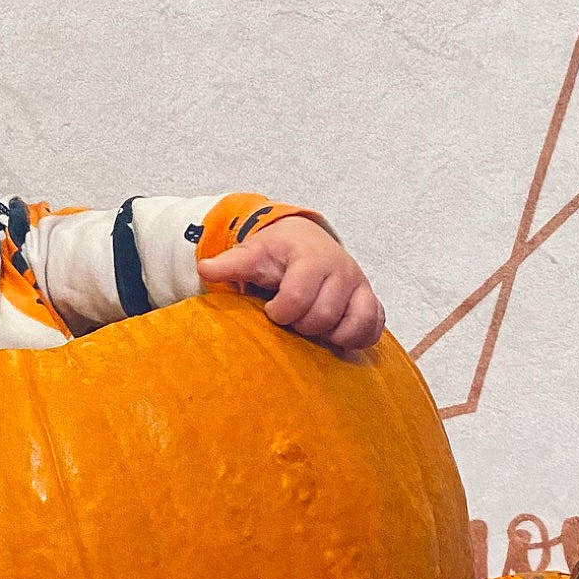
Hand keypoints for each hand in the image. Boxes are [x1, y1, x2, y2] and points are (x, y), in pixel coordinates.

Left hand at [197, 217, 384, 350]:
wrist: (306, 241)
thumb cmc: (278, 253)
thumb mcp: (253, 254)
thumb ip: (231, 264)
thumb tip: (204, 267)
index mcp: (312, 258)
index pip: (298, 297)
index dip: (280, 312)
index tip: (272, 310)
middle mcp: (342, 270)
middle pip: (323, 316)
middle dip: (301, 325)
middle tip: (291, 319)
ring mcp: (360, 286)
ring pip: (354, 325)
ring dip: (329, 335)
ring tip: (311, 327)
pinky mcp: (371, 301)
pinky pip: (374, 329)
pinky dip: (356, 337)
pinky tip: (335, 336)